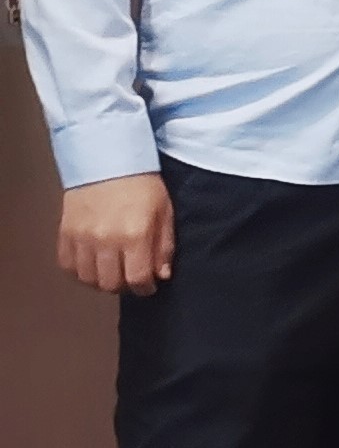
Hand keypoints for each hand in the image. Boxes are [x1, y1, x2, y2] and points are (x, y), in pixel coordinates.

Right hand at [55, 175, 173, 294]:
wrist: (108, 160)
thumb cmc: (141, 184)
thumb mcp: (164, 212)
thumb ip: (164, 246)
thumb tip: (162, 274)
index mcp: (135, 235)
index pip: (137, 279)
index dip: (145, 288)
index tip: (148, 285)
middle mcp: (106, 240)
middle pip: (110, 284)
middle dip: (124, 286)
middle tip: (130, 278)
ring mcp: (82, 237)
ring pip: (87, 279)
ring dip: (101, 281)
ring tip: (112, 272)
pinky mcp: (65, 232)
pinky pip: (67, 265)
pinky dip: (79, 271)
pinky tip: (92, 265)